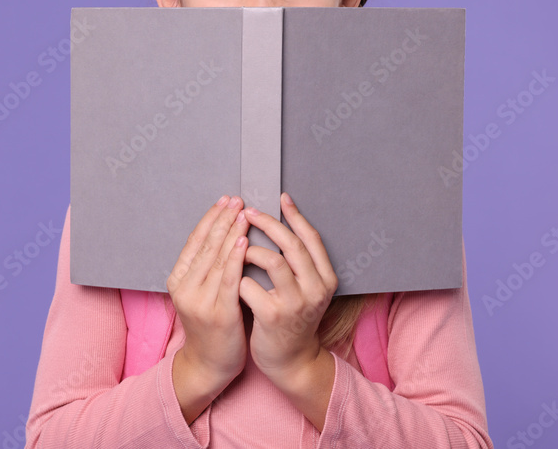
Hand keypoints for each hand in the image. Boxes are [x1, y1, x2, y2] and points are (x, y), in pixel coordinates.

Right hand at [167, 195, 250, 388]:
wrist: (210, 364)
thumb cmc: (213, 324)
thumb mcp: (202, 291)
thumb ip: (208, 265)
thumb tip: (224, 229)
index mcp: (177, 280)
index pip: (195, 241)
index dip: (211, 218)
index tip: (225, 199)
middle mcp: (185, 288)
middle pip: (205, 245)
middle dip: (223, 219)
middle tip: (237, 199)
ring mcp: (200, 302)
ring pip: (217, 259)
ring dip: (231, 232)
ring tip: (243, 213)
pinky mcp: (218, 314)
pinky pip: (228, 280)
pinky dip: (236, 259)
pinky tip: (243, 242)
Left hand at [239, 192, 338, 380]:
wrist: (291, 361)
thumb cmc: (292, 318)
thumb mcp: (305, 289)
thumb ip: (298, 263)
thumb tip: (280, 223)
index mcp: (326, 279)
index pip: (312, 238)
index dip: (296, 216)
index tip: (281, 197)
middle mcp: (315, 289)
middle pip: (293, 245)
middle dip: (269, 224)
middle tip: (248, 212)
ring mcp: (296, 304)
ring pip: (273, 261)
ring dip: (251, 250)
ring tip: (238, 247)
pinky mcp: (273, 317)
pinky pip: (250, 286)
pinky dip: (239, 278)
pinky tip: (232, 278)